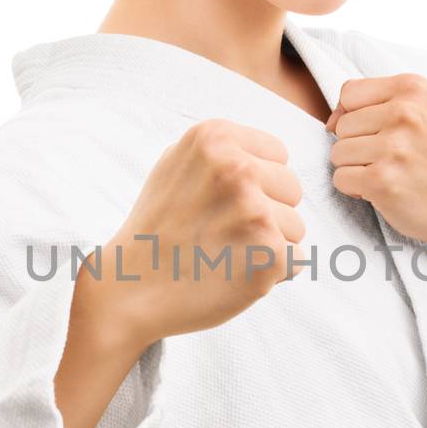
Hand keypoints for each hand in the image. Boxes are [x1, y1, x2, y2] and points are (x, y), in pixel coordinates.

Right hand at [96, 118, 307, 348]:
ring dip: (269, 246)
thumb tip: (267, 153)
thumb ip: (219, 151)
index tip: (223, 204)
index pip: (279, 156)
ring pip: (295, 227)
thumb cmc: (155, 229)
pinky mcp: (269, 253)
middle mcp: (237, 168)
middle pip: (292, 189)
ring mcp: (254, 211)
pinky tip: (233, 274)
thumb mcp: (175, 165)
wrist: (130, 288)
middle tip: (223, 233)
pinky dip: (271, 274)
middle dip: (267, 213)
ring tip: (225, 253)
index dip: (257, 184)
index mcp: (216, 138)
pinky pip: (296, 261)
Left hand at [325, 72, 426, 247]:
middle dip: (358, 145)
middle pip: (341, 125)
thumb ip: (366, 104)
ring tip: (388, 171)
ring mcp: (394, 147)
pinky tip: (383, 188)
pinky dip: (355, 188)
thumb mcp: (413, 112)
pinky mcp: (382, 180)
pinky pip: (340, 178)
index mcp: (413, 88)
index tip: (387, 131)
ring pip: (337, 152)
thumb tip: (330, 122)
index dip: (358, 115)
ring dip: (355, 168)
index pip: (349, 92)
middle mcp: (406, 113)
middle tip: (393, 157)